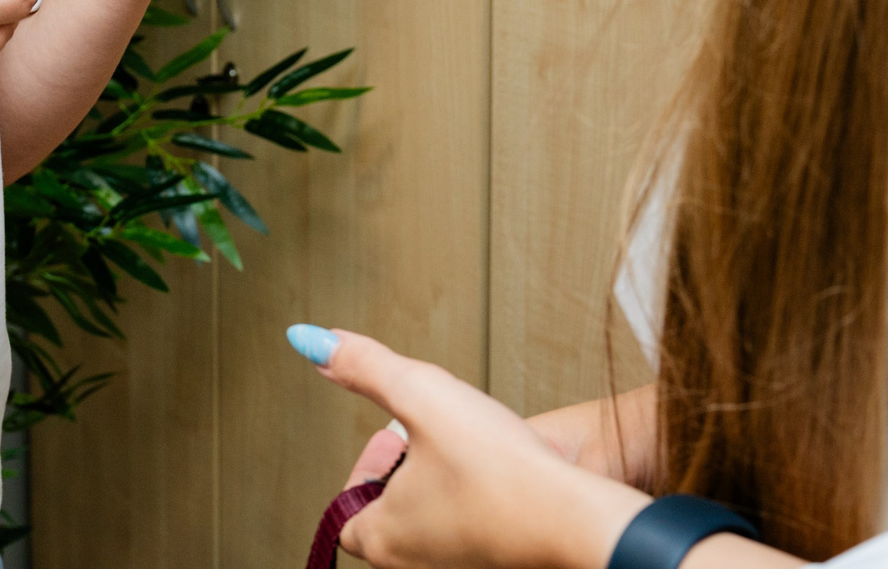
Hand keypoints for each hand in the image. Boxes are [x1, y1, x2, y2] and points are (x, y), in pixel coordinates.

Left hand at [301, 329, 649, 568]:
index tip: (396, 439)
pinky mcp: (492, 562)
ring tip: (467, 454)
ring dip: (439, 484)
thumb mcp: (419, 393)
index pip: (344, 516)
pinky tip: (497, 478)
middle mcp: (414, 565)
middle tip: (430, 441)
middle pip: (387, 517)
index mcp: (382, 539)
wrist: (575, 516)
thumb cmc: (499, 467)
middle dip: (403, 472)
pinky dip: (473, 502)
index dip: (366, 469)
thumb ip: (363, 366)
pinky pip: (466, 532)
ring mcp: (455, 566)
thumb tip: (312, 342)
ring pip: (429, 524)